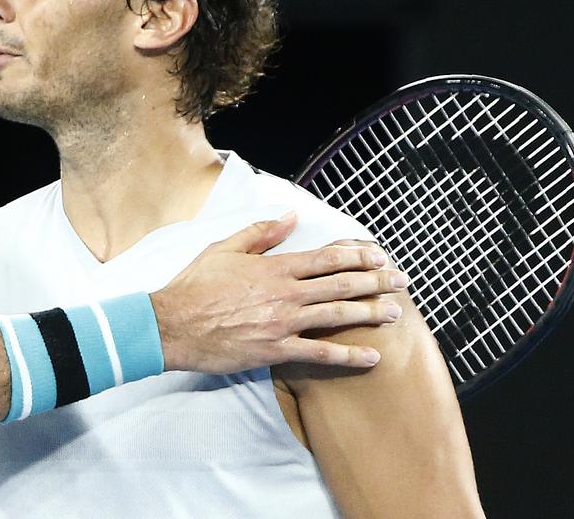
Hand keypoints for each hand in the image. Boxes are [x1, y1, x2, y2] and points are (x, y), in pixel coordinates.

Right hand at [150, 212, 405, 373]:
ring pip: (337, 316)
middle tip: (401, 282)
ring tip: (395, 312)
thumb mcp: (224, 249)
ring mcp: (283, 323)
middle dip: (375, 282)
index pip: (326, 257)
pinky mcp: (275, 351)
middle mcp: (285, 294)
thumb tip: (290, 216)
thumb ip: (260, 233)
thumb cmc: (194, 286)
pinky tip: (372, 357)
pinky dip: (348, 356)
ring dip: (370, 312)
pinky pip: (319, 354)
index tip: (379, 255)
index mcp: (274, 267)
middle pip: (341, 285)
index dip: (358, 254)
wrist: (172, 324)